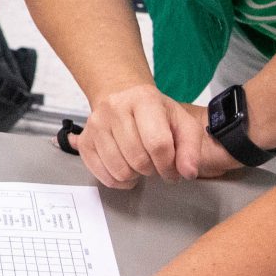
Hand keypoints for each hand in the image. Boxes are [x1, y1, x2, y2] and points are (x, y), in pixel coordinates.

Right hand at [75, 84, 230, 185]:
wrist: (120, 94)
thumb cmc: (154, 111)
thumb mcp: (181, 121)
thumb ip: (190, 147)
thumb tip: (188, 172)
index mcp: (144, 99)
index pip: (158, 143)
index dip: (169, 166)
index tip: (173, 171)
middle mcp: (115, 109)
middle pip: (138, 160)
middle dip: (153, 170)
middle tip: (156, 164)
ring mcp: (96, 125)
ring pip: (120, 171)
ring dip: (136, 176)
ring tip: (141, 164)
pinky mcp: (85, 142)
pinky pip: (103, 176)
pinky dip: (119, 181)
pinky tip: (126, 168)